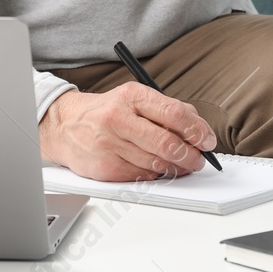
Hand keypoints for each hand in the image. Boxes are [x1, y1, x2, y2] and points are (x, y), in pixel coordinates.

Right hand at [39, 84, 217, 180]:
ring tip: (183, 165)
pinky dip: (156, 174)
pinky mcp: (105, 167)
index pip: (174, 113)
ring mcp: (110, 144)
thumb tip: (199, 128)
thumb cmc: (107, 112)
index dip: (197, 130)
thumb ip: (167, 109)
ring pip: (157, 162)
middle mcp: (119, 118)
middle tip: (199, 159)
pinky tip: (158, 168)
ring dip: (177, 167)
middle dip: (191, 155)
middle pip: (167, 142)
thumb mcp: (135, 99)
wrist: (65, 126)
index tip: (207, 140)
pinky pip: (142, 175)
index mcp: (132, 96)